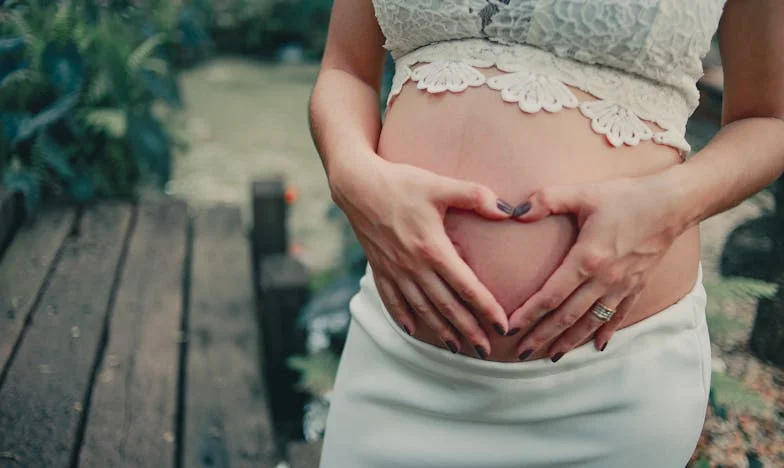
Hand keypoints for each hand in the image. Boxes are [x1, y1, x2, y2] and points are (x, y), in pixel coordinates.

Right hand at [330, 151, 513, 356]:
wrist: (357, 185)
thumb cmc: (401, 182)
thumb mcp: (439, 185)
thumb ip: (474, 196)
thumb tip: (507, 211)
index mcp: (432, 248)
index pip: (466, 286)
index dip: (486, 308)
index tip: (502, 326)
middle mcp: (413, 266)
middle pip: (446, 306)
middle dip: (468, 330)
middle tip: (486, 351)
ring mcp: (394, 270)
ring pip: (421, 308)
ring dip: (440, 330)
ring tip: (457, 348)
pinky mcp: (379, 268)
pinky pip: (392, 299)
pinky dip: (403, 317)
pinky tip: (413, 330)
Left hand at [508, 175, 687, 360]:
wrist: (674, 203)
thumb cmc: (626, 196)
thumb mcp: (583, 193)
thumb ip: (547, 200)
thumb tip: (514, 212)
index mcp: (587, 259)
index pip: (551, 295)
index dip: (529, 314)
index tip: (510, 328)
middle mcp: (604, 280)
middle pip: (567, 316)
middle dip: (542, 336)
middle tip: (521, 353)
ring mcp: (622, 286)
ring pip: (590, 322)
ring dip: (570, 341)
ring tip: (551, 356)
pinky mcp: (637, 285)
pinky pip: (618, 315)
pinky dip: (606, 332)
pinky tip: (596, 346)